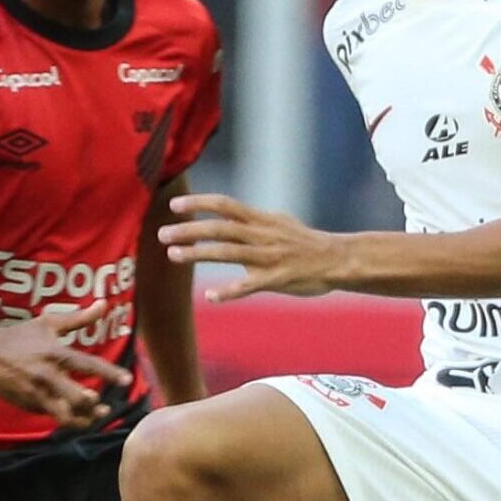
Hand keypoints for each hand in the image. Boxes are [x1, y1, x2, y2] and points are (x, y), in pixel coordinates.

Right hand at [0, 302, 133, 426]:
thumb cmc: (19, 336)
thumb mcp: (48, 323)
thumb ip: (79, 318)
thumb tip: (104, 303)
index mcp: (54, 353)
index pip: (87, 364)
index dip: (109, 373)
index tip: (127, 380)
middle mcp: (46, 375)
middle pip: (78, 398)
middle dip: (94, 405)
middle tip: (105, 405)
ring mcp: (36, 393)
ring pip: (65, 416)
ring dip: (83, 419)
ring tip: (94, 415)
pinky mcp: (28, 405)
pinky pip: (52, 416)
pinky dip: (65, 417)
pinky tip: (75, 413)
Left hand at [159, 194, 347, 300]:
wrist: (337, 260)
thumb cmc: (306, 243)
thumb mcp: (279, 223)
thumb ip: (253, 220)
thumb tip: (232, 214)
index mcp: (261, 220)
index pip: (226, 205)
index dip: (200, 203)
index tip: (175, 205)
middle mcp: (262, 235)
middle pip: (220, 228)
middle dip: (190, 229)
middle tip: (163, 234)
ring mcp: (268, 257)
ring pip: (228, 252)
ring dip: (199, 253)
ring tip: (174, 256)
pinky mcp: (277, 279)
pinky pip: (249, 286)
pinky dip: (229, 291)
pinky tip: (210, 297)